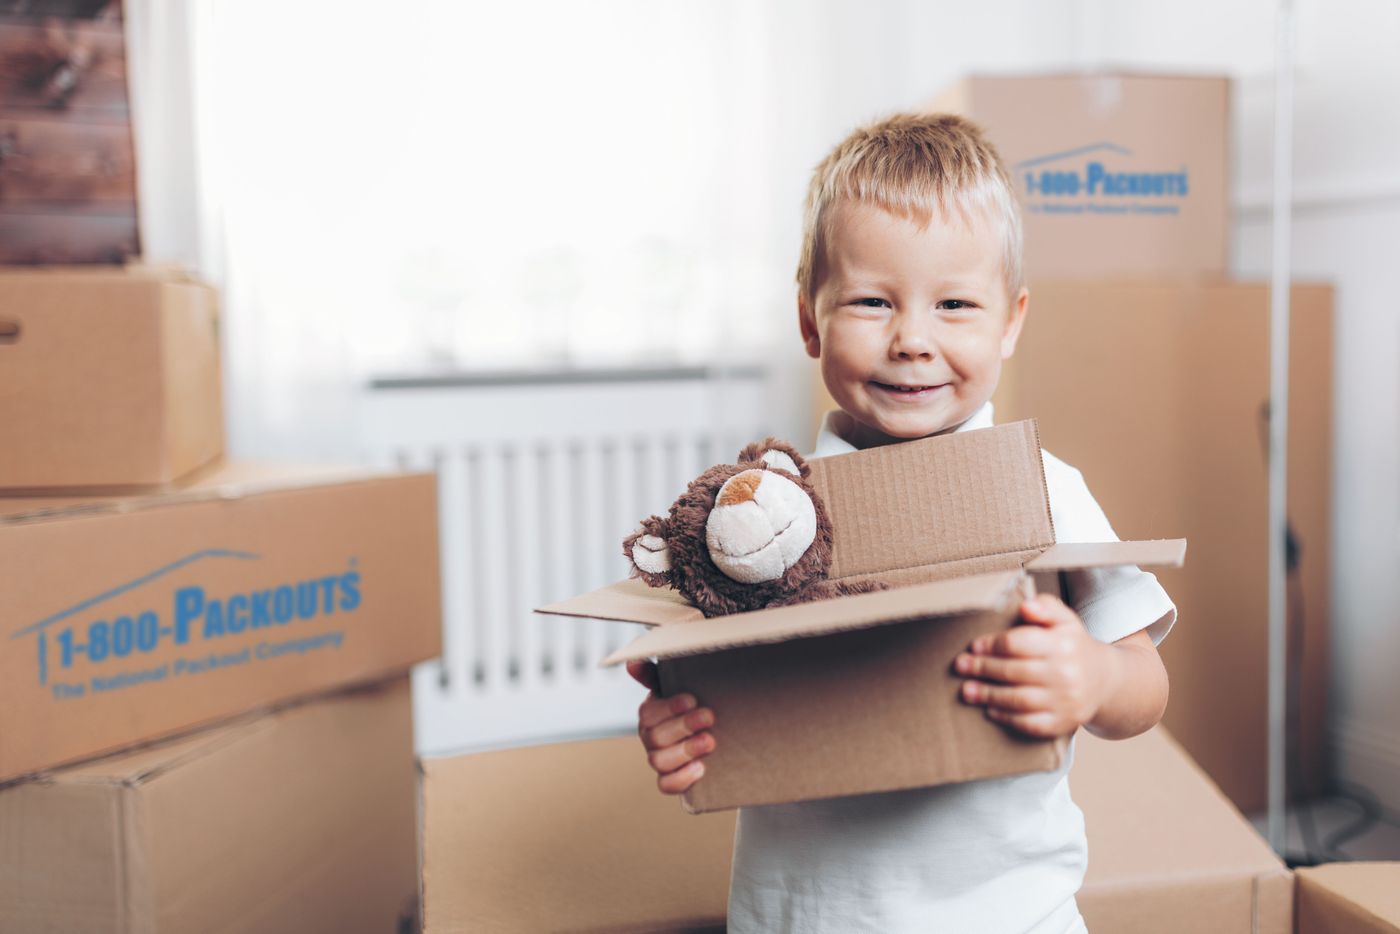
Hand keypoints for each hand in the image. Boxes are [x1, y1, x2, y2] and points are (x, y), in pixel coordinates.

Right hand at [627, 660, 715, 793]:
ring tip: (710, 741)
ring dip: (685, 751)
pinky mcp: (671, 779)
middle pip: (655, 738)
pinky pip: (666, 785)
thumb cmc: (691, 702)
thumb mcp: (674, 684)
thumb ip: (653, 673)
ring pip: (659, 762)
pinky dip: (682, 779)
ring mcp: (659, 759)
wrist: (714, 729)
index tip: (692, 699)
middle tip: (709, 717)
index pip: (649, 713)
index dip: (669, 708)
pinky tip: (701, 768)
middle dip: (684, 726)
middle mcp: (650, 738)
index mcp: (650, 714)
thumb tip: (632, 662)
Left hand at [953, 593, 1115, 738]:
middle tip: (960, 666)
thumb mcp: (1065, 620)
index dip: (992, 645)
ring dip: (989, 695)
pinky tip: (990, 710)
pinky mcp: (1064, 723)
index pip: (1019, 644)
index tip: (974, 646)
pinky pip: (1031, 724)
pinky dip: (1008, 718)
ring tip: (967, 690)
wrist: (1105, 680)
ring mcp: (1066, 701)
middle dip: (983, 669)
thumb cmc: (1073, 646)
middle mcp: (1066, 673)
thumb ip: (1046, 607)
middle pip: (1014, 671)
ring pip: (1019, 700)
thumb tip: (1025, 606)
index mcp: (1063, 644)